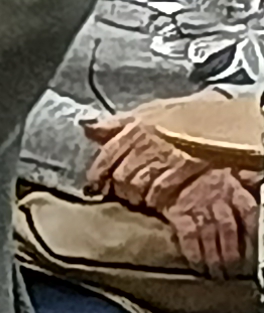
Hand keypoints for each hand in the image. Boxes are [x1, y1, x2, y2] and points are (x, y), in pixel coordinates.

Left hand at [91, 118, 213, 213]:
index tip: (95, 186)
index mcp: (136, 128)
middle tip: (127, 192)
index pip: (107, 157)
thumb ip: (118, 122)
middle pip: (122, 177)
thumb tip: (87, 127)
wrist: (225, 120)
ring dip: (140, 196)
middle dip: (121, 187)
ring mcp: (167, 159)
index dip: (99, 174)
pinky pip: (163, 194)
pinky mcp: (186, 172)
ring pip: (139, 188)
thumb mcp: (151, 111)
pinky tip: (163, 200)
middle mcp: (147, 145)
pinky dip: (160, 200)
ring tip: (147, 196)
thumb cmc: (188, 114)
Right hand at [167, 169, 257, 276]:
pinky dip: (193, 253)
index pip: (249, 214)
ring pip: (209, 236)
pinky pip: (187, 237)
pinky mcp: (180, 216)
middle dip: (231, 253)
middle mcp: (218, 201)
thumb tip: (262, 212)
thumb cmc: (211, 183)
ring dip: (214, 258)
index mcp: (235, 192)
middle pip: (228, 229)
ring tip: (218, 274)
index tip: (254, 255)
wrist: (175, 175)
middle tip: (234, 271)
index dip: (252, 235)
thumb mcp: (234, 182)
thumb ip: (247, 197)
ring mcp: (198, 209)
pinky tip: (198, 266)